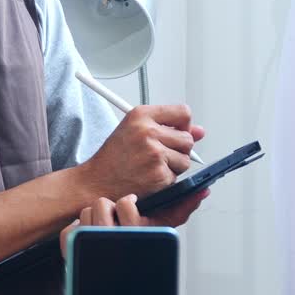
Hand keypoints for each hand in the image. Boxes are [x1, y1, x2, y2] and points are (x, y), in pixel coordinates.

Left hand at [59, 190, 209, 255]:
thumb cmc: (139, 258)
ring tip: (102, 227)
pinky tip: (87, 237)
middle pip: (101, 204)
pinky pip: (68, 230)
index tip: (131, 201)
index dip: (128, 201)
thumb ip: (180, 211)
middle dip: (108, 208)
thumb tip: (201, 192)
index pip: (126, 203)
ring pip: (85, 212)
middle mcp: (111, 239)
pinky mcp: (72, 252)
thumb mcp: (162, 234)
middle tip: (115, 218)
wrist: (115, 286)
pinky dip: (75, 231)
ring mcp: (90, 244)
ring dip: (92, 217)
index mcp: (135, 233)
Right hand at [79, 104, 205, 198]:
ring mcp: (154, 154)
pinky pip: (177, 177)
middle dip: (179, 149)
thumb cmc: (113, 157)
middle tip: (161, 155)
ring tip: (152, 167)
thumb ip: (168, 127)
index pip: (183, 112)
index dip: (184, 125)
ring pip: (185, 159)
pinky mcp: (158, 175)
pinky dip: (166, 181)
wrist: (95, 182)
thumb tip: (200, 131)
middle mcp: (148, 131)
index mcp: (141, 114)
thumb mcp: (134, 131)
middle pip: (187, 138)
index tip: (178, 132)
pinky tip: (149, 178)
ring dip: (174, 166)